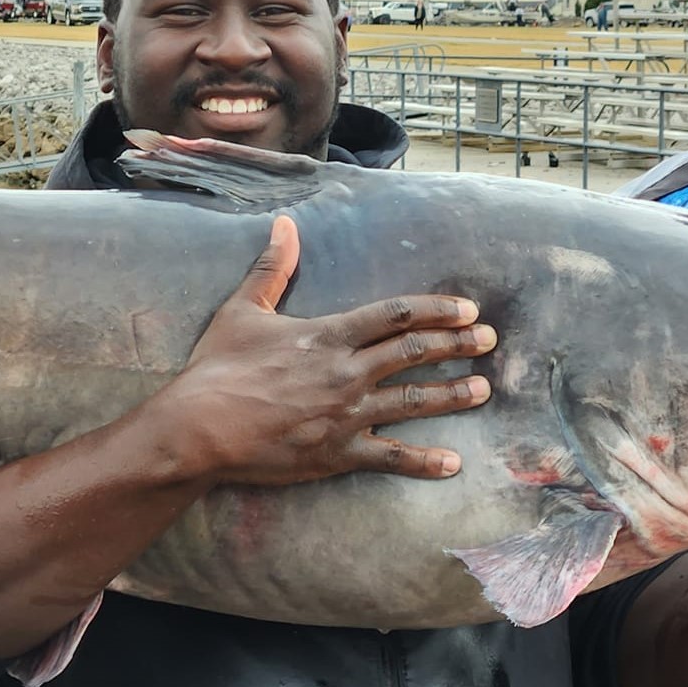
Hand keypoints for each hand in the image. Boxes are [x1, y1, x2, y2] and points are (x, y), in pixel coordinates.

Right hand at [149, 215, 493, 487]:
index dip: (436, 310)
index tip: (467, 309)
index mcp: (327, 335)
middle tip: (489, 340)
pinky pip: (390, 457)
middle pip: (414, 353)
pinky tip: (453, 462)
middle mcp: (346, 373)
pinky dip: (423, 461)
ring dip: (452, 395)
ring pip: (412, 401)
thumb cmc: (216, 368)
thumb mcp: (242, 310)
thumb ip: (272, 268)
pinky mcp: (338, 454)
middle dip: (457, 345)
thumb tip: (285, 224)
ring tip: (483, 389)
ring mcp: (346, 416)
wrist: (198, 429)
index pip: (395, 315)